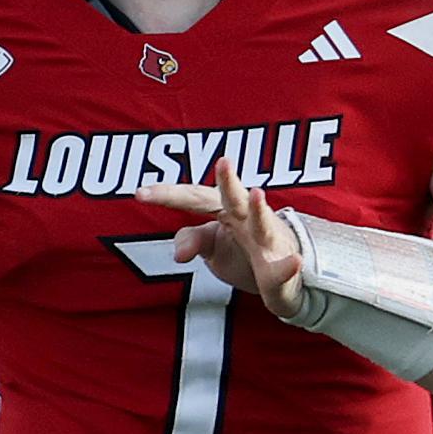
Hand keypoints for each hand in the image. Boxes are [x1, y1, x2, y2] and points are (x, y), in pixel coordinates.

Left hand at [136, 158, 304, 318]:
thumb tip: (176, 253)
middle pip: (234, 196)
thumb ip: (193, 239)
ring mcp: (268, 239)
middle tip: (224, 161)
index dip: (168, 194)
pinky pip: (285, 266)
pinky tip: (293, 261)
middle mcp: (248, 217)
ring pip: (263, 222)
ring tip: (256, 193)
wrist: (285, 272)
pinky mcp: (283, 265)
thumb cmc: (245, 249)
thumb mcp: (212, 244)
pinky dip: (288, 265)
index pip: (193, 197)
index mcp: (225, 209)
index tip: (139, 193)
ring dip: (258, 208)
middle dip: (229, 179)